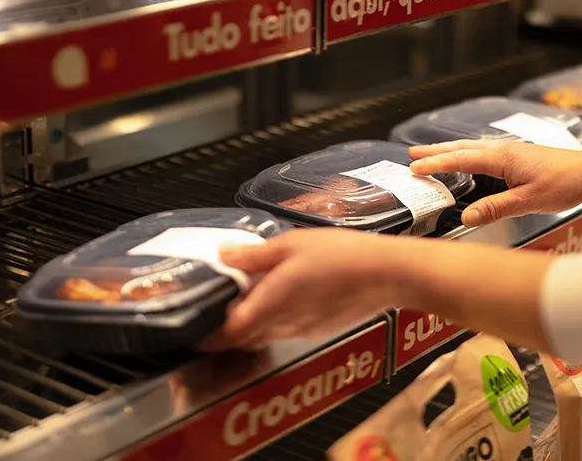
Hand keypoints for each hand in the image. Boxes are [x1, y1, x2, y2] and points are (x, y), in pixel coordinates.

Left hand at [199, 229, 410, 350]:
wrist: (388, 275)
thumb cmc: (340, 255)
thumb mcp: (291, 244)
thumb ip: (253, 255)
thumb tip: (222, 256)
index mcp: (270, 305)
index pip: (228, 335)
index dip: (208, 337)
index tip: (193, 331)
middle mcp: (283, 325)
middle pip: (245, 338)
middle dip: (228, 330)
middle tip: (216, 310)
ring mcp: (303, 331)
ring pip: (266, 335)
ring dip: (252, 325)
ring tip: (247, 300)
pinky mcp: (320, 329)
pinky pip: (288, 330)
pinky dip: (275, 321)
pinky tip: (284, 297)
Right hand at [409, 140, 581, 226]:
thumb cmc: (566, 184)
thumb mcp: (529, 201)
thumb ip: (496, 208)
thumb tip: (467, 216)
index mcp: (503, 158)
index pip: (462, 159)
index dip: (437, 164)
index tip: (415, 167)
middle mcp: (504, 151)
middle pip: (463, 148)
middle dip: (436, 151)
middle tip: (412, 154)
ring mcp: (511, 152)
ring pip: (472, 148)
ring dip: (449, 151)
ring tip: (430, 154)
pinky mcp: (518, 156)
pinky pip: (483, 152)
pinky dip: (466, 153)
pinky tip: (466, 159)